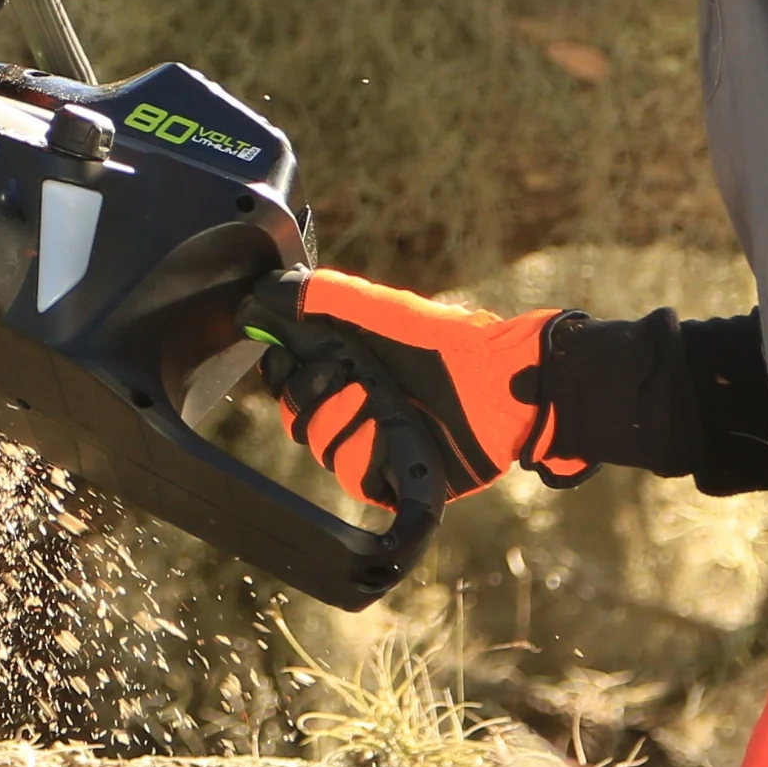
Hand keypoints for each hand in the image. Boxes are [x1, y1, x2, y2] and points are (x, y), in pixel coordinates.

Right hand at [242, 270, 576, 512]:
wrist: (501, 386)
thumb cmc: (446, 342)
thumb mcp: (380, 309)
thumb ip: (324, 295)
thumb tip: (265, 288)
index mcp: (345, 367)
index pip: (288, 380)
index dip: (280, 373)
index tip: (285, 357)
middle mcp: (354, 406)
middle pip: (297, 419)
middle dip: (309, 397)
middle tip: (343, 375)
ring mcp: (375, 444)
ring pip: (322, 449)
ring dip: (342, 422)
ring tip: (375, 400)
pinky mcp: (396, 478)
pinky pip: (356, 478)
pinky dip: (365, 454)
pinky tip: (386, 433)